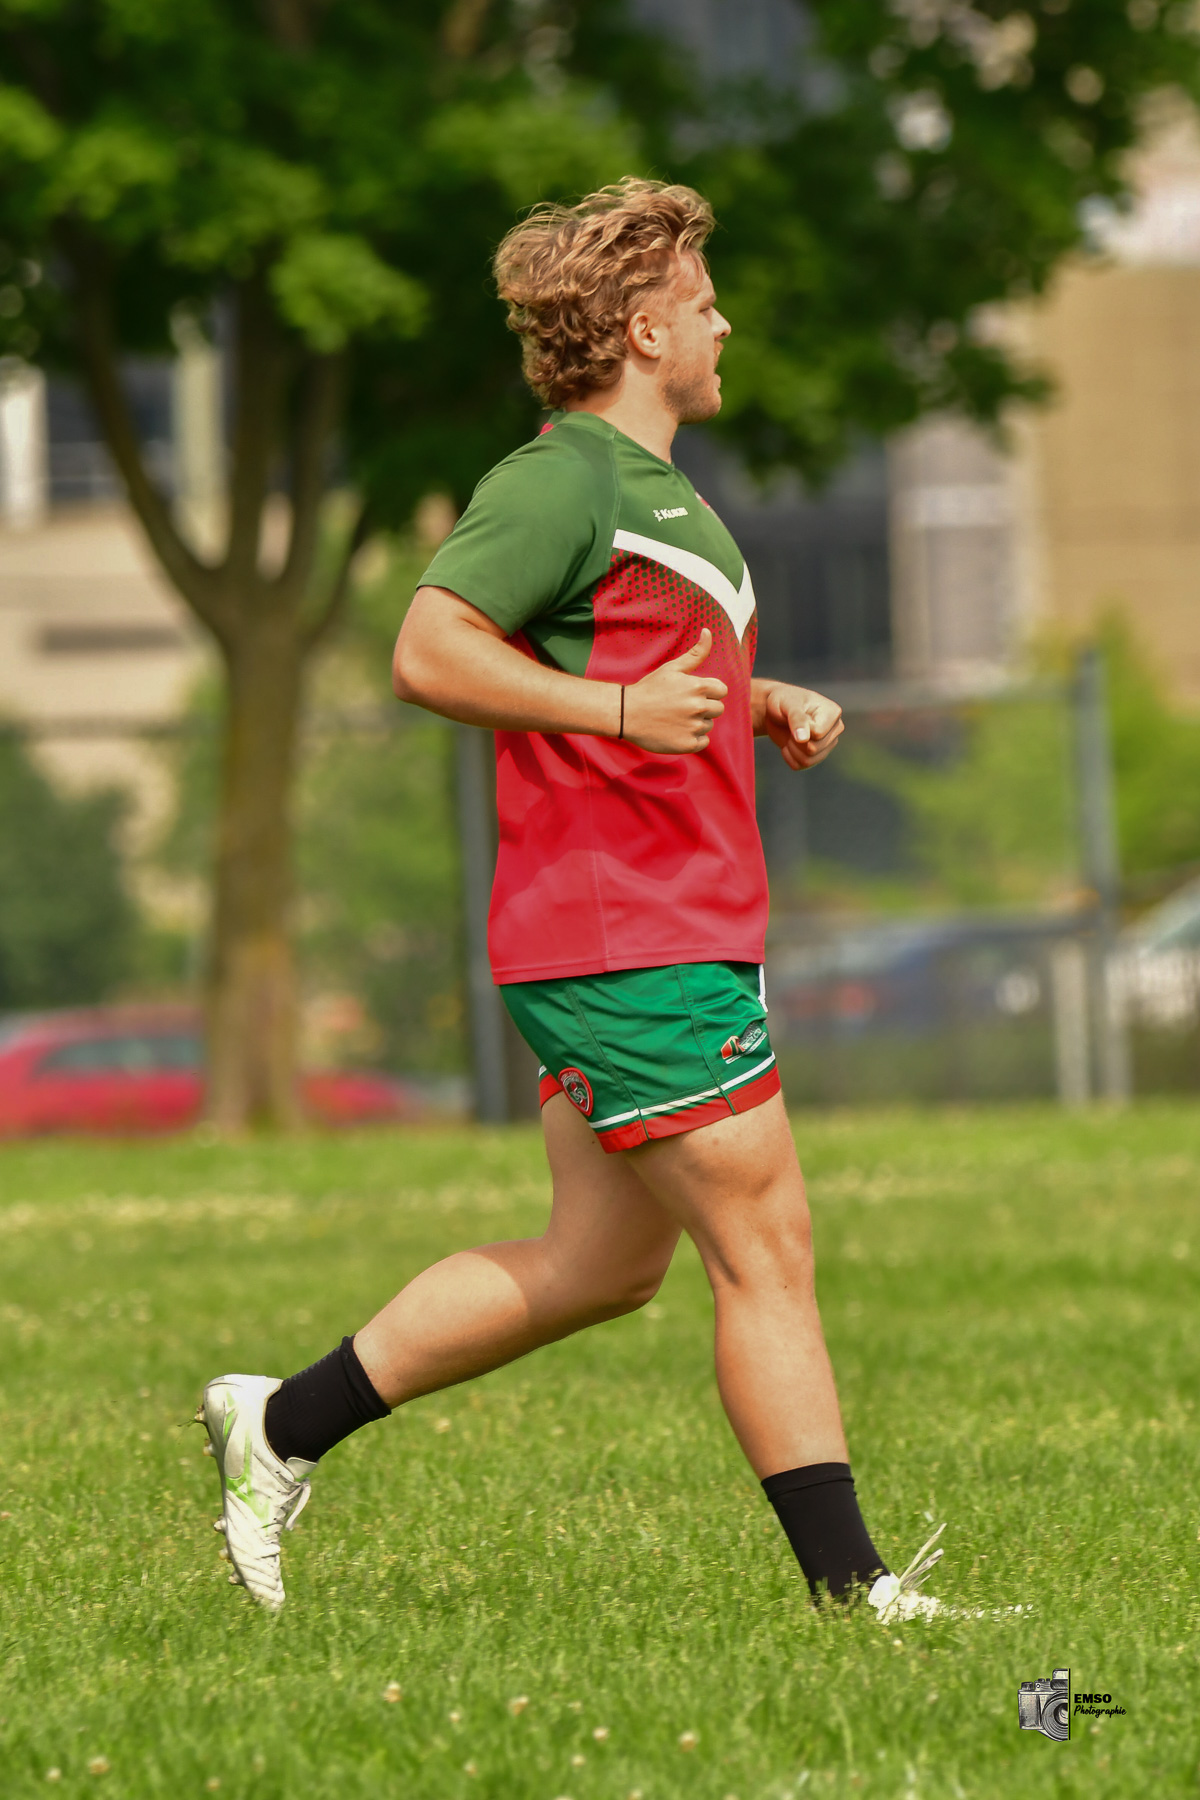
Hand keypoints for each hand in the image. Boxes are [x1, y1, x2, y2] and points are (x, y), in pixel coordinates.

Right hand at [621, 629, 727, 753]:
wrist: (626, 713)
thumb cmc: (650, 688)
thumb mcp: (672, 668)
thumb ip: (696, 653)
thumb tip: (709, 631)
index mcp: (698, 687)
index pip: (721, 691)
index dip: (708, 691)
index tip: (691, 693)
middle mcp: (699, 707)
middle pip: (717, 709)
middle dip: (704, 707)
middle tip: (681, 707)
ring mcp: (694, 727)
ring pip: (708, 725)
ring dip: (697, 723)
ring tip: (676, 719)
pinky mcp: (688, 744)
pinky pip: (703, 742)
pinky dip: (693, 739)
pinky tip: (677, 731)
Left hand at [762, 682, 842, 769]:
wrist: (776, 710)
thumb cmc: (784, 701)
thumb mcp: (788, 704)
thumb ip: (797, 719)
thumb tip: (804, 739)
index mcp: (833, 713)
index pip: (817, 734)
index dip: (800, 729)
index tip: (793, 716)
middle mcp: (835, 729)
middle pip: (812, 750)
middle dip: (794, 741)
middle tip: (789, 726)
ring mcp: (828, 744)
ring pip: (807, 760)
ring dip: (791, 749)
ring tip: (790, 734)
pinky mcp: (818, 756)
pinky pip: (800, 766)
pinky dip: (789, 756)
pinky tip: (789, 743)